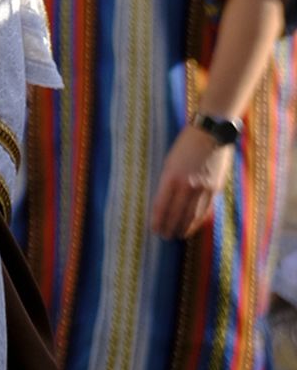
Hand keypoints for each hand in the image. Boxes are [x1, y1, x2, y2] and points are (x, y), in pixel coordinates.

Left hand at [150, 122, 232, 237]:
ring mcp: (203, 189)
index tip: (154, 229)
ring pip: (192, 216)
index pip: (162, 205)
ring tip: (178, 235)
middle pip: (176, 214)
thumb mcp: (170, 160)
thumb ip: (168, 180)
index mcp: (171, 176)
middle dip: (169, 227)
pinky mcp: (215, 189)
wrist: (210, 132)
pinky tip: (193, 225)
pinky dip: (198, 221)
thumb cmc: (186, 143)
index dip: (158, 220)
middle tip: (164, 236)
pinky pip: (205, 210)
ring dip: (184, 228)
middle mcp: (187, 185)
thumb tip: (165, 200)